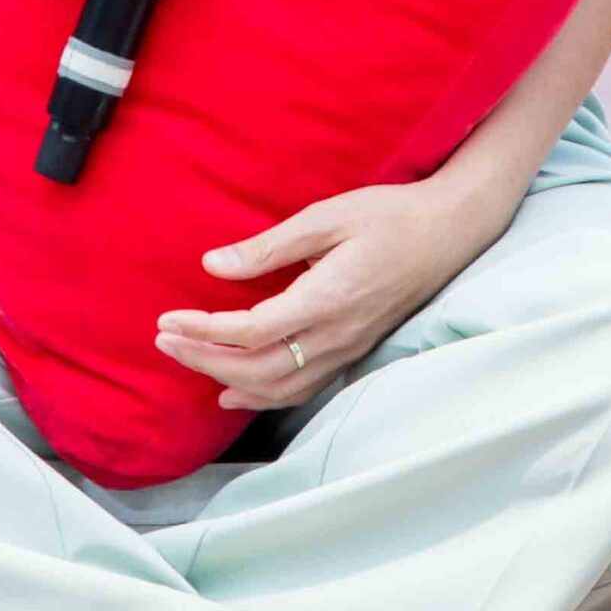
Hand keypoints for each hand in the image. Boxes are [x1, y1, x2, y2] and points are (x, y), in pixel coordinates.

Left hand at [154, 182, 485, 412]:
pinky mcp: (353, 351)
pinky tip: (234, 391)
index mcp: (326, 299)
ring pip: (277, 388)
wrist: (447, 232)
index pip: (251, 332)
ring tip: (186, 358)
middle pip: (256, 369)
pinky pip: (301, 389)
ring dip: (225, 379)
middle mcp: (336, 336)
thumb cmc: (388, 215)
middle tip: (163, 339)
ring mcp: (347, 349)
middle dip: (203, 359)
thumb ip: (268, 247)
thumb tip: (213, 266)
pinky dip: (261, 395)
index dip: (203, 331)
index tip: (167, 319)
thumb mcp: (325, 218)